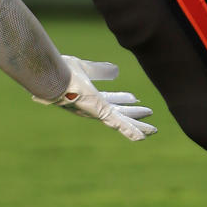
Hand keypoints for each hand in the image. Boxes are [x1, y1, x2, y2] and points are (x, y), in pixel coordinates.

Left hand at [33, 55, 156, 141]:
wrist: (52, 78)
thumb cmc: (63, 72)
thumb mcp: (86, 69)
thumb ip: (100, 70)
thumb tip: (116, 71)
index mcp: (88, 97)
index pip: (109, 99)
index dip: (122, 99)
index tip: (134, 97)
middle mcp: (93, 108)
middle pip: (118, 111)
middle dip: (133, 112)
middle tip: (148, 112)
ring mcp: (97, 112)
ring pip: (122, 120)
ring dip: (137, 124)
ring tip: (153, 130)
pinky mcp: (100, 112)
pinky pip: (119, 124)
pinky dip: (131, 130)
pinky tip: (143, 137)